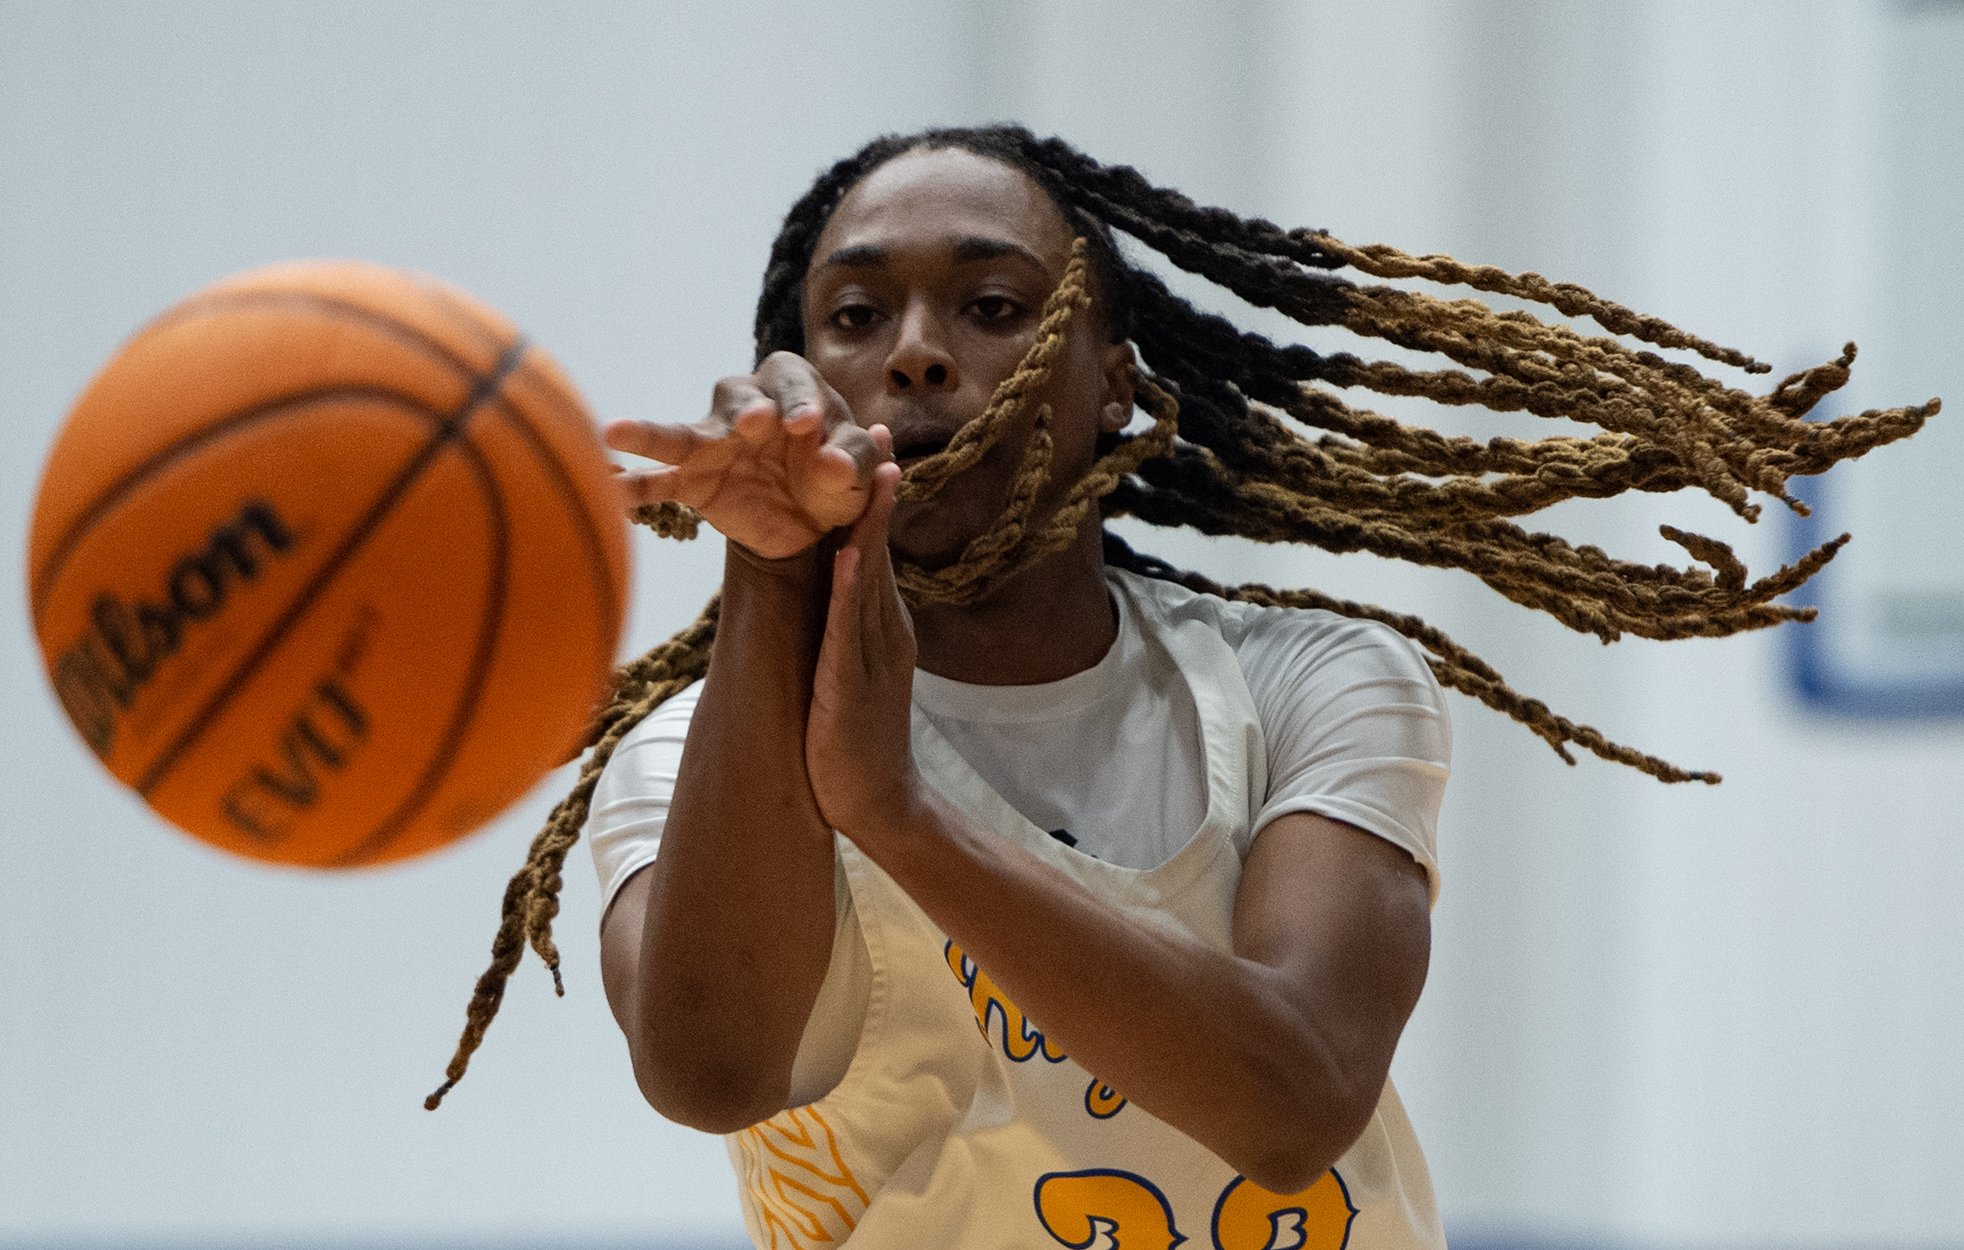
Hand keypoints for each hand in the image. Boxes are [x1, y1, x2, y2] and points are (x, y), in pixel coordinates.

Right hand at [607, 352, 885, 559]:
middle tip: (756, 423)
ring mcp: (714, 443)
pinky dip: (636, 487)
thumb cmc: (835, 479)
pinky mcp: (693, 481)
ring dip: (652, 433)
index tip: (806, 424)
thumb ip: (855, 462)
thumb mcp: (858, 474)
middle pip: (740, 396)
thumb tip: (832, 462)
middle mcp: (748, 406)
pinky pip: (660, 482)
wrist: (808, 523)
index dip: (799, 400)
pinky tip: (611, 493)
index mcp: (795, 391)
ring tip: (616, 431)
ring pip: (682, 433)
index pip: (794, 382)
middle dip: (748, 408)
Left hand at [805, 459, 923, 843]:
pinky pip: (849, 630)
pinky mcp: (852, 686)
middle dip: (876, 493)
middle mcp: (885, 633)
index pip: (875, 553)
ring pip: (869, 580)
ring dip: (868, 526)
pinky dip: (849, 590)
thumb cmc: (855, 741)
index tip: (872, 449)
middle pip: (878, 552)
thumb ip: (848, 629)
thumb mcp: (853, 672)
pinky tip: (845, 555)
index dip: (873, 501)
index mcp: (882, 627)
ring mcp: (873, 658)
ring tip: (869, 473)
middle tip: (876, 435)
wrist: (876, 803)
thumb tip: (835, 589)